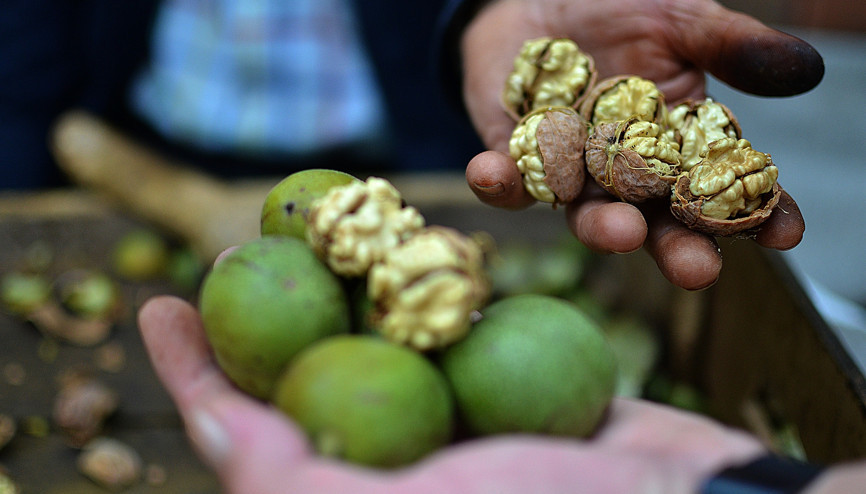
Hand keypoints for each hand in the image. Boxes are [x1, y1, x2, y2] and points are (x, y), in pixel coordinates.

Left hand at [137, 294, 765, 493]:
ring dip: (333, 287)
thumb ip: (297, 484)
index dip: (195, 378)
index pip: (253, 446)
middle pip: (306, 384)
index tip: (158, 307)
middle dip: (258, 318)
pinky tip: (390, 242)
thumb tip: (209, 435)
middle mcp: (404, 467)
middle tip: (225, 248)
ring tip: (299, 229)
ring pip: (372, 344)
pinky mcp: (506, 388)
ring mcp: (456, 427)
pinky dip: (409, 283)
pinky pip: (440, 326)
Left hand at [459, 0, 818, 289]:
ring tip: (618, 231)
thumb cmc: (618, 13)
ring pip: (585, 212)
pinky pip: (508, 182)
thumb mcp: (680, 23)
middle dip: (675, 247)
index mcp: (677, 148)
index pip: (723, 189)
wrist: (538, 1)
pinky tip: (492, 174)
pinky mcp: (514, 160)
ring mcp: (570, 173)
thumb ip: (731, 48)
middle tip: (697, 271)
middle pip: (656, 222)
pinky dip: (499, 182)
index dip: (757, 214)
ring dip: (599, 226)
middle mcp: (626, 174)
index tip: (784, 234)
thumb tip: (806, 70)